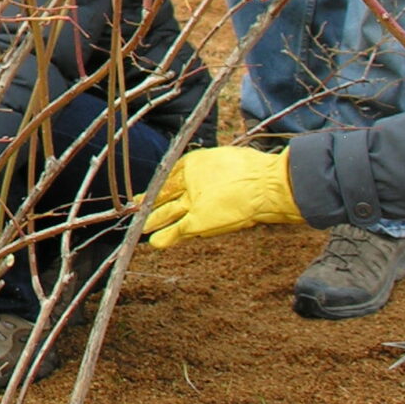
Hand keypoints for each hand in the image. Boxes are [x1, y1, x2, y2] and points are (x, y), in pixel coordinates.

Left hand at [142, 147, 302, 247]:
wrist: (266, 185)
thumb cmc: (257, 172)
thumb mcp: (231, 161)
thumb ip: (217, 169)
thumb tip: (219, 175)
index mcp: (197, 162)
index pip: (174, 173)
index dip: (165, 183)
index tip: (156, 187)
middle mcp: (190, 180)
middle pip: (166, 192)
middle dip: (152, 199)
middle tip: (138, 204)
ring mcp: (192, 201)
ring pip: (167, 211)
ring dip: (153, 219)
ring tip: (142, 226)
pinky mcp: (198, 220)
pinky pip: (178, 230)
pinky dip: (167, 237)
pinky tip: (156, 242)